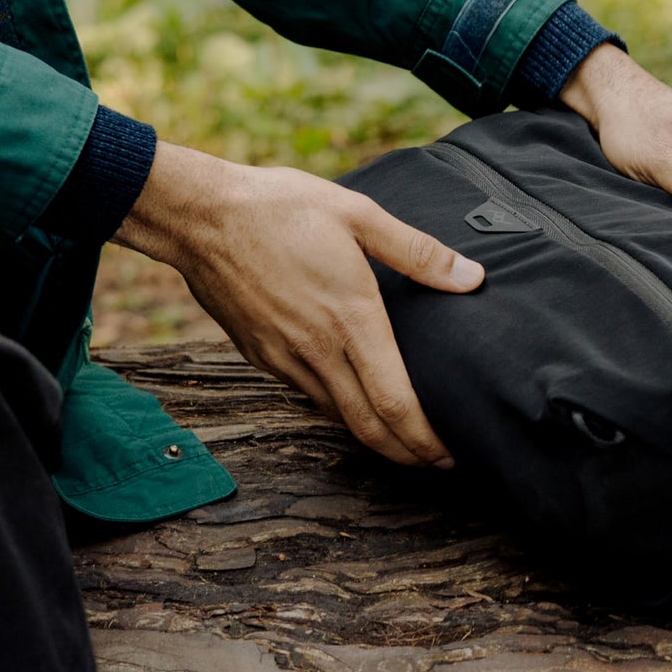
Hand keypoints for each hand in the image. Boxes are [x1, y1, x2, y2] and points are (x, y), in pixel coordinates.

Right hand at [115, 142, 482, 465]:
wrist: (198, 214)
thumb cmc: (280, 207)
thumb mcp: (358, 214)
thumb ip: (419, 252)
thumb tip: (472, 277)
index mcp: (349, 317)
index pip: (393, 401)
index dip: (423, 438)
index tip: (448, 454)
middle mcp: (315, 348)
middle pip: (367, 425)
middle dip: (406, 453)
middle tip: (437, 464)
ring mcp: (282, 357)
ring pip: (336, 415)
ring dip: (373, 436)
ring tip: (405, 439)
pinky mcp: (259, 355)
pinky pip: (307, 395)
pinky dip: (338, 410)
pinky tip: (355, 402)